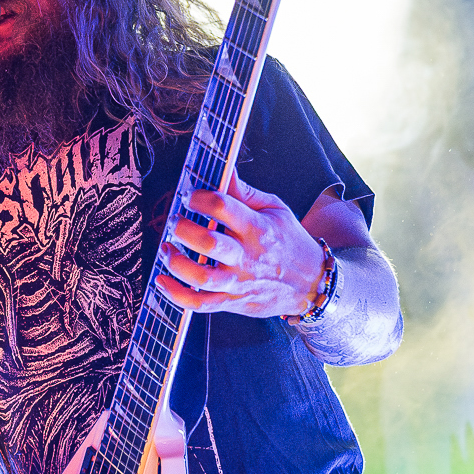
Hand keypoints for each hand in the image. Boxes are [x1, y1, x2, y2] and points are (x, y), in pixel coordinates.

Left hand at [154, 175, 324, 318]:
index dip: (198, 197)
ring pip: (200, 276)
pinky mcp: (232, 302)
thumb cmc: (290, 243)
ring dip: (175, 262)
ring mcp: (238, 282)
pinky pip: (199, 303)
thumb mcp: (275, 210)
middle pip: (208, 243)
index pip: (221, 206)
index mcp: (256, 227)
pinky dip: (175, 295)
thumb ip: (245, 192)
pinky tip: (162, 281)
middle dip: (182, 229)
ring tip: (166, 249)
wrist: (311, 283)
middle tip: (175, 222)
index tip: (190, 197)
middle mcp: (246, 256)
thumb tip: (224, 170)